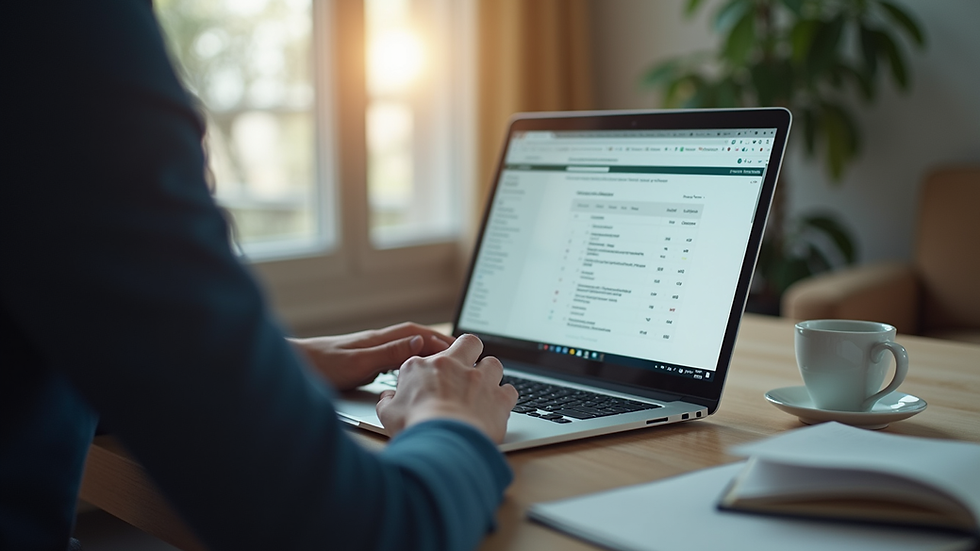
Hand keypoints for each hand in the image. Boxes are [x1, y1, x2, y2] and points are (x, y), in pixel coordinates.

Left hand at [289, 322, 453, 390]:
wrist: (292, 368)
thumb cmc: (320, 365)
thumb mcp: (359, 363)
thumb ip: (390, 353)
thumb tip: (421, 343)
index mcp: (378, 340)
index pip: (417, 334)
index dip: (440, 340)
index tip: (461, 348)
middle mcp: (375, 343)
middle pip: (414, 340)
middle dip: (437, 346)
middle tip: (460, 357)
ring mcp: (368, 352)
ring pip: (404, 351)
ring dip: (424, 356)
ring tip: (442, 367)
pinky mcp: (360, 364)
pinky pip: (392, 362)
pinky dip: (408, 366)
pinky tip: (410, 376)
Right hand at [376, 334, 518, 442]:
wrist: (444, 439)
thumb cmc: (414, 425)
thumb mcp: (387, 413)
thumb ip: (388, 401)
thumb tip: (388, 398)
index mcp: (423, 366)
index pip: (428, 357)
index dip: (430, 370)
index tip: (429, 383)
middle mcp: (454, 366)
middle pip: (469, 342)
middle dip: (470, 351)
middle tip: (466, 368)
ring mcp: (480, 380)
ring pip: (493, 363)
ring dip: (490, 374)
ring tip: (484, 389)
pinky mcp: (499, 398)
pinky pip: (510, 390)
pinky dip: (505, 398)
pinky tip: (498, 407)